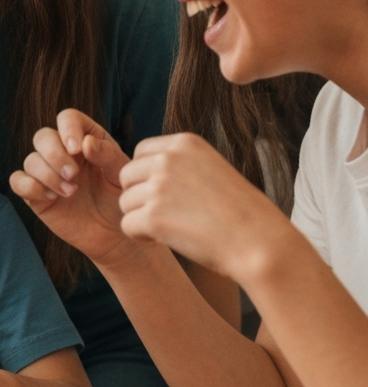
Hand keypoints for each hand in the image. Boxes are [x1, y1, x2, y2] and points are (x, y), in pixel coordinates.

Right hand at [9, 109, 132, 264]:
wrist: (111, 234)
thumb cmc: (119, 199)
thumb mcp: (121, 174)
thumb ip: (107, 155)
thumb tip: (85, 143)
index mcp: (84, 139)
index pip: (67, 118)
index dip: (68, 129)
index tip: (77, 149)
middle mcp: (62, 152)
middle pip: (42, 136)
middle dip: (55, 155)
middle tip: (73, 175)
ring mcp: (46, 172)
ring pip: (30, 160)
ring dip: (48, 175)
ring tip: (70, 192)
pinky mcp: (34, 193)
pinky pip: (17, 181)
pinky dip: (30, 187)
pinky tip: (52, 198)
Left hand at [118, 133, 290, 280]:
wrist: (260, 243)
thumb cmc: (240, 213)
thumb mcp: (210, 169)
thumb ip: (177, 165)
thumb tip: (138, 170)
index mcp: (185, 142)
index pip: (140, 153)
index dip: (146, 176)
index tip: (167, 194)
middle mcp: (169, 159)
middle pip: (126, 177)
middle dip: (139, 197)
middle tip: (166, 215)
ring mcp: (159, 187)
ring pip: (125, 203)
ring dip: (141, 218)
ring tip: (173, 228)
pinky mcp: (153, 217)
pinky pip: (126, 226)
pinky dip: (141, 237)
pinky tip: (165, 240)